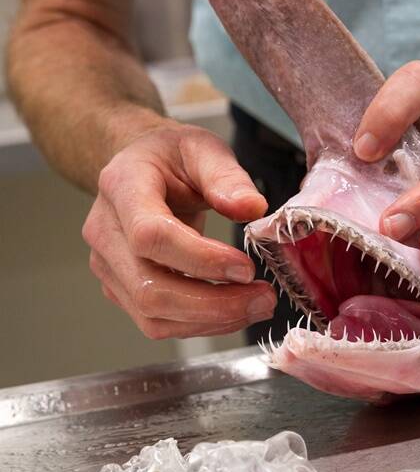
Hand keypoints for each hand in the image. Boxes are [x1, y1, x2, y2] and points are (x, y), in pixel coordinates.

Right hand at [83, 121, 276, 338]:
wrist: (140, 167)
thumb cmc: (169, 157)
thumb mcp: (203, 147)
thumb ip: (227, 176)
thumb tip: (252, 208)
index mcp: (121, 187)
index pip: (150, 235)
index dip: (200, 259)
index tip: (245, 267)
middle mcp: (105, 232)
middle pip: (150, 288)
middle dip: (213, 303)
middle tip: (262, 296)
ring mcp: (108, 266)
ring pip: (153, 315)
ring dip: (211, 320)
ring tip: (256, 305)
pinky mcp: (121, 289)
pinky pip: (158, 322)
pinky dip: (201, 324)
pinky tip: (234, 310)